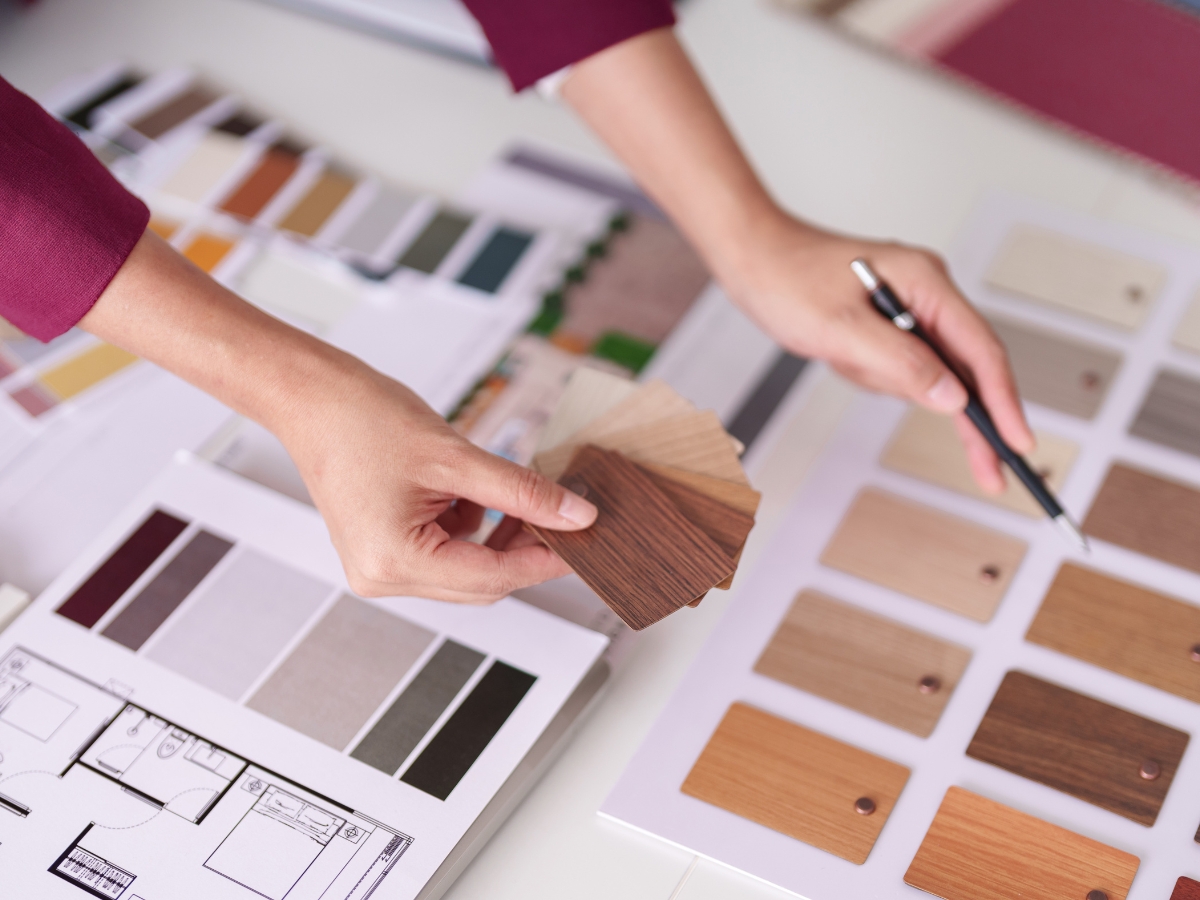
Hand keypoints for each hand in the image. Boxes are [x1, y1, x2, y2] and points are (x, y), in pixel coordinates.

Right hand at [83, 231, 595, 604]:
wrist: (310, 394)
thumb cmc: (361, 416)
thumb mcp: (457, 455)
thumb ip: (522, 491)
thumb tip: (576, 515)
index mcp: (394, 561)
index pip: (492, 578)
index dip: (546, 559)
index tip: (587, 543)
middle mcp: (382, 576)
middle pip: (481, 582)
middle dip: (525, 548)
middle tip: (565, 514)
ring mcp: (378, 566)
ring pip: (466, 568)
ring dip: (498, 536)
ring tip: (516, 494)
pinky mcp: (381, 548)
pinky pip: (444, 552)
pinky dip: (471, 528)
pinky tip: (474, 493)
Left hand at [731, 215, 1033, 492]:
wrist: (755, 258)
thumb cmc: (789, 280)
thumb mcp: (842, 332)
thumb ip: (902, 365)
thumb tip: (953, 398)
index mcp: (926, 281)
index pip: (982, 350)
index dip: (1003, 401)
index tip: (1017, 442)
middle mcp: (926, 291)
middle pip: (968, 367)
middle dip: (971, 420)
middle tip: (990, 475)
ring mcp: (909, 306)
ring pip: (927, 372)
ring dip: (887, 382)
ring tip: (841, 357)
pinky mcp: (889, 322)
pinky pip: (899, 366)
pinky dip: (871, 374)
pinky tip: (841, 356)